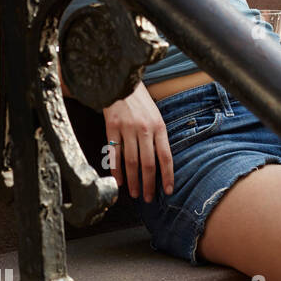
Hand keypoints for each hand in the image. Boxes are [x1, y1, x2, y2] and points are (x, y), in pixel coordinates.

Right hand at [103, 80, 172, 203]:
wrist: (121, 83)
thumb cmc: (141, 102)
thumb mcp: (156, 116)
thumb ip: (158, 137)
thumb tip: (161, 162)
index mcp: (159, 127)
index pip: (166, 157)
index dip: (167, 176)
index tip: (168, 190)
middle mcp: (144, 129)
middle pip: (148, 164)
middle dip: (148, 184)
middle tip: (147, 198)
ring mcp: (127, 129)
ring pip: (131, 162)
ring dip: (133, 181)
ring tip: (134, 193)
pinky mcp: (111, 127)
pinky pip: (114, 154)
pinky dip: (116, 170)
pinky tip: (118, 181)